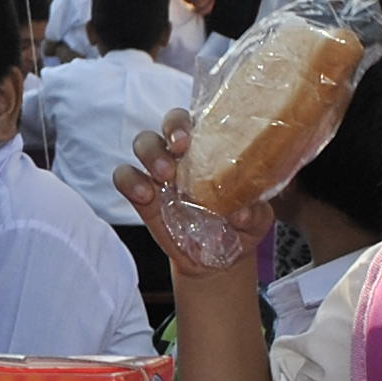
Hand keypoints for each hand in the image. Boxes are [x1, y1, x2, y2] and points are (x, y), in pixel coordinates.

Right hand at [116, 110, 256, 259]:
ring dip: (151, 154)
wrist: (217, 260)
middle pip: (170, 122)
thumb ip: (254, 213)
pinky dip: (130, 181)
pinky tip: (144, 195)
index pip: (202, 119)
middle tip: (179, 149)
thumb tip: (241, 213)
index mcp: (214, 149)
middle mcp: (184, 155)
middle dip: (172, 129)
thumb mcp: (257, 221)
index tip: (193, 138)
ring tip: (163, 176)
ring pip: (144, 143)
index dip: (195, 120)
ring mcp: (160, 173)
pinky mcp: (142, 196)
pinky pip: (124, 177)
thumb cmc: (240, 228)